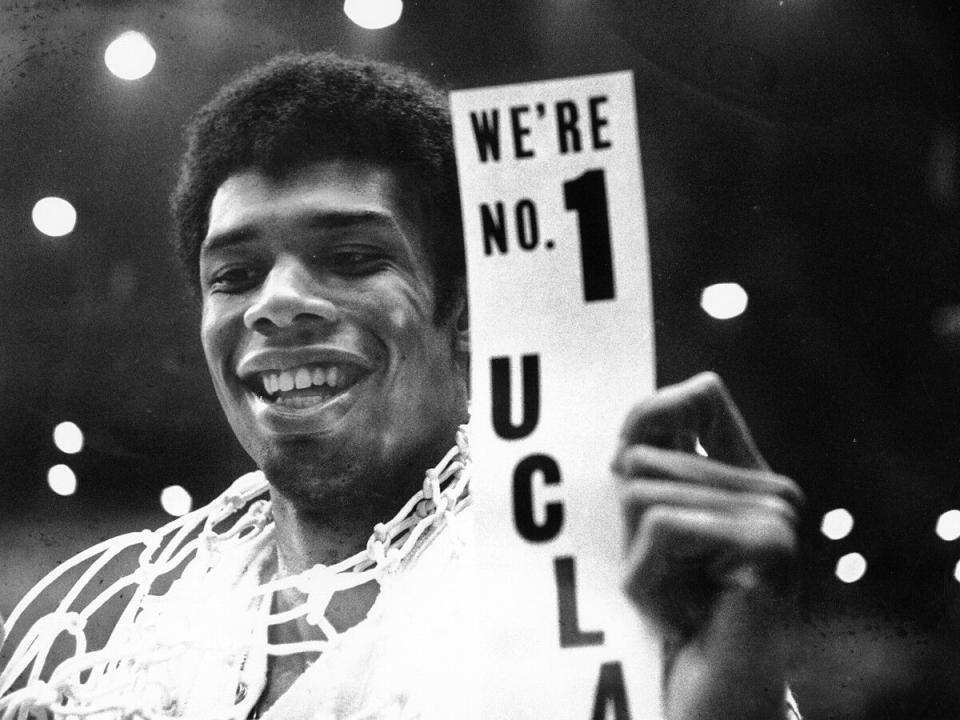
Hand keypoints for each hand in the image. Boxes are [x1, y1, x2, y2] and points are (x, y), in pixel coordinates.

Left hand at [614, 372, 802, 719]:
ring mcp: (777, 512)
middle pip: (642, 461)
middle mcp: (771, 487)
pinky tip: (681, 615)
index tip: (620, 468)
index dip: (647, 420)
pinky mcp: (768, 542)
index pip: (698, 399)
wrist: (712, 698)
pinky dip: (647, 579)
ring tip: (677, 601)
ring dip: (638, 562)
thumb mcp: (649, 535)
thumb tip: (667, 410)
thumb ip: (650, 471)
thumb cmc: (674, 617)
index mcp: (744, 477)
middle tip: (669, 583)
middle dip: (629, 532)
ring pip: (644, 494)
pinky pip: (663, 528)